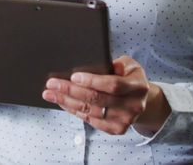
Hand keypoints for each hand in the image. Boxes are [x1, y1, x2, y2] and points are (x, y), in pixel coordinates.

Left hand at [41, 56, 170, 135]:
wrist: (142, 100)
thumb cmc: (129, 76)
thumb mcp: (128, 64)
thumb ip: (115, 63)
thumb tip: (95, 63)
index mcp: (138, 86)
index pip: (113, 85)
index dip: (92, 81)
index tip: (73, 76)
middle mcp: (134, 105)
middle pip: (98, 99)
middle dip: (71, 90)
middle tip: (51, 84)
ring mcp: (126, 120)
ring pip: (91, 111)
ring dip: (67, 102)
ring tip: (50, 93)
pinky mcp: (117, 129)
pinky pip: (91, 121)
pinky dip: (74, 111)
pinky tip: (62, 102)